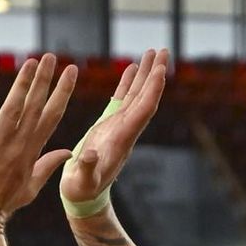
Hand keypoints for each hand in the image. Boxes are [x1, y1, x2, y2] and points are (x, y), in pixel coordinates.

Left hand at [0, 54, 78, 233]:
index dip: (61, 92)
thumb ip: (47, 166)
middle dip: (45, 81)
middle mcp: (16, 145)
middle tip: (52, 56)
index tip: (71, 71)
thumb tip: (68, 152)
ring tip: (31, 62)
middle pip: (34, 107)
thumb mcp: (29, 188)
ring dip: (22, 84)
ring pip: (13, 108)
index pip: (50, 116)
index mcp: (30, 152)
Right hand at [60, 49, 168, 215]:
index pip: (142, 111)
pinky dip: (129, 82)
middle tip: (164, 50)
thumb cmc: (81, 191)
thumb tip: (88, 155)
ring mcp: (119, 126)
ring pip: (136, 95)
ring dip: (146, 73)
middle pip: (145, 98)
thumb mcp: (81, 182)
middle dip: (155, 74)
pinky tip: (133, 67)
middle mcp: (125, 130)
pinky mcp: (109, 125)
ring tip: (153, 52)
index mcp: (121, 140)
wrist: (82, 195)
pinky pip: (122, 99)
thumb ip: (86, 168)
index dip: (152, 91)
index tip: (161, 70)